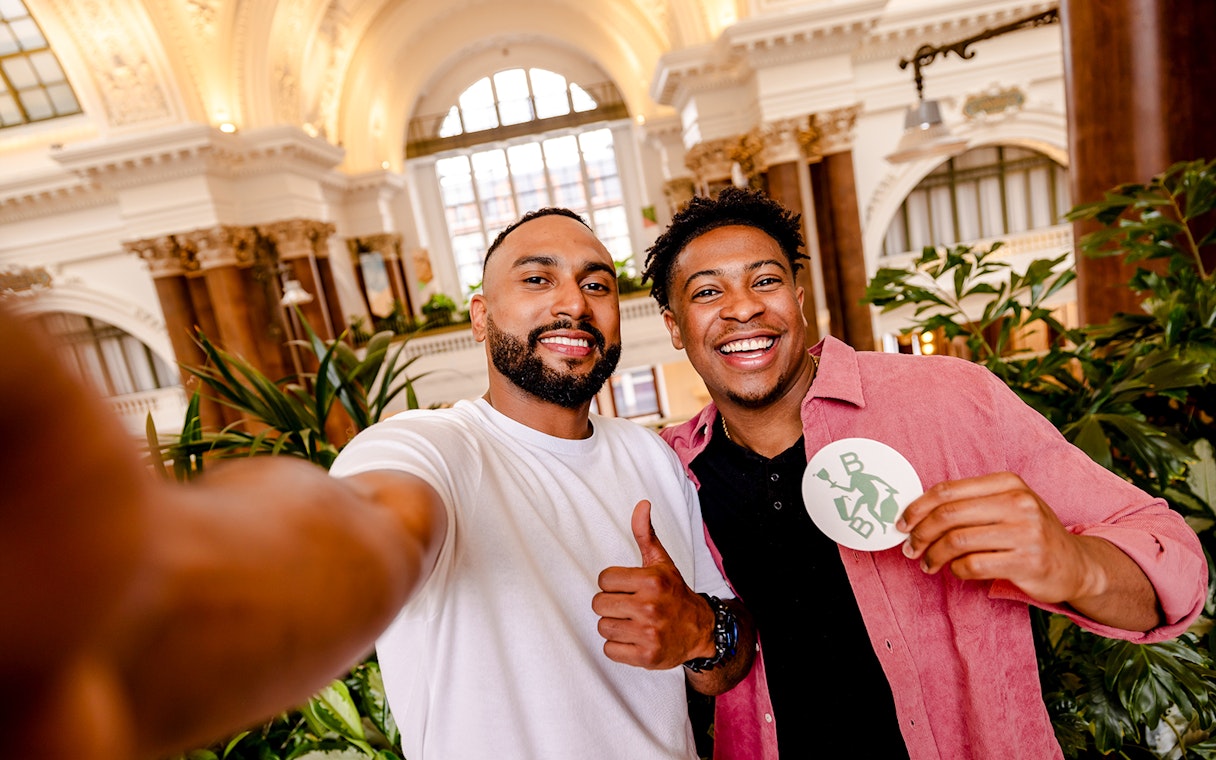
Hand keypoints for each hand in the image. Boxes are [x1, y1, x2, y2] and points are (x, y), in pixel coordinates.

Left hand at [592, 500, 714, 668]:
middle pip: (599, 604)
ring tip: (633, 623)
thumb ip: (646, 534)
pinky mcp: (647, 657)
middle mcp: (650, 607)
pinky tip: (634, 639)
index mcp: (651, 581)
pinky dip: (618, 647)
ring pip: (603, 627)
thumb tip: (641, 505)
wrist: (701, 630)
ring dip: (614, 626)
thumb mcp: (662, 562)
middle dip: (610, 605)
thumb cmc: (674, 593)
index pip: (604, 579)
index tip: (628, 588)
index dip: (613, 583)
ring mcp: (649, 633)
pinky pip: (610, 650)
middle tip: (629, 606)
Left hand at [897, 472, 1101, 604]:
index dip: (917, 507)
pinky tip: (956, 571)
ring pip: (957, 541)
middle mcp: (1018, 502)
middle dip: (920, 533)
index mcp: (1008, 482)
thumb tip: (917, 512)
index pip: (948, 490)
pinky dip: (956, 570)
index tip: (902, 522)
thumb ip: (970, 502)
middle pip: (948, 515)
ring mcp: (1025, 532)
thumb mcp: (1008, 505)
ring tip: (927, 563)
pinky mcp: (1027, 562)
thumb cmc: (1030, 532)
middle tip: (910, 547)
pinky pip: (973, 565)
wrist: (1076, 564)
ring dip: (934, 555)